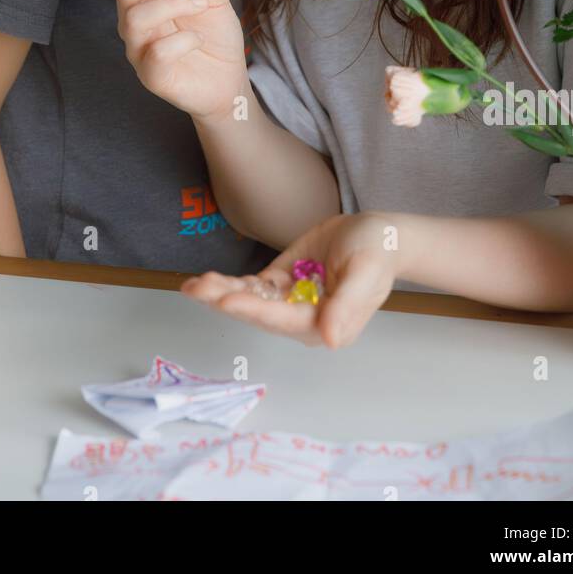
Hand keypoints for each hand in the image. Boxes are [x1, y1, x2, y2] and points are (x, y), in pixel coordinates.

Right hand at [116, 0, 246, 121]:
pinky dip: (182, 40)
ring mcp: (139, 48)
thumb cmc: (215, 38)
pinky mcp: (151, 75)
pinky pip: (155, 53)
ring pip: (134, 18)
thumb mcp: (215, 0)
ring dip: (173, 4)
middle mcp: (136, 20)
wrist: (228, 81)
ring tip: (202, 5)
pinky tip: (198, 39)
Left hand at [180, 212, 411, 347]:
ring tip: (192, 285)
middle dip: (226, 301)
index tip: (227, 299)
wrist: (379, 234)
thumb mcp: (365, 274)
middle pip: (258, 313)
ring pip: (250, 300)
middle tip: (196, 289)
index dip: (253, 309)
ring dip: (221, 293)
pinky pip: (253, 287)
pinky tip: (208, 280)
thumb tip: (332, 339)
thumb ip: (347, 306)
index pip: (282, 318)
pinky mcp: (282, 282)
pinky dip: (231, 283)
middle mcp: (303, 319)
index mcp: (326, 324)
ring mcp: (290, 301)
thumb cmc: (377, 253)